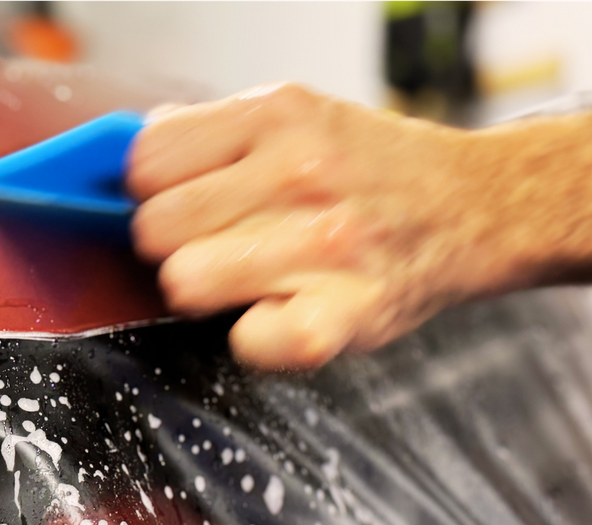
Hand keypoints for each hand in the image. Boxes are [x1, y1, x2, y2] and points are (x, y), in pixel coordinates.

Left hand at [127, 83, 520, 369]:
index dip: (152, 191)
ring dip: (208, 292)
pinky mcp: (345, 315)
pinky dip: (256, 340)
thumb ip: (209, 136)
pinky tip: (284, 313)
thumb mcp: (293, 118)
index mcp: (276, 114)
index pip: (144, 161)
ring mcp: (323, 246)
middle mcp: (300, 172)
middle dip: (175, 246)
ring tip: (252, 278)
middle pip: (152, 230)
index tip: (181, 203)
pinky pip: (247, 342)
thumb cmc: (368, 170)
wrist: (472, 207)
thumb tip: (119, 163)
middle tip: (222, 246)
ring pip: (183, 283)